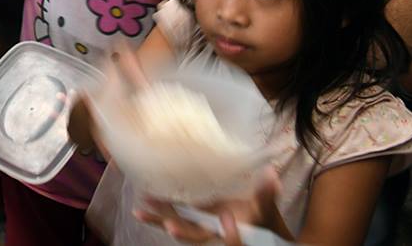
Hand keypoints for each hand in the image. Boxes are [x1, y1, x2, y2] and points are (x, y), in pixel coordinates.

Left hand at [134, 171, 283, 244]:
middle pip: (199, 237)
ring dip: (159, 220)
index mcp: (236, 232)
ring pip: (180, 227)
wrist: (255, 231)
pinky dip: (158, 212)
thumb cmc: (263, 219)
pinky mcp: (192, 219)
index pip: (234, 241)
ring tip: (140, 212)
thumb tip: (272, 173)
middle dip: (185, 232)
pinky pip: (173, 217)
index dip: (231, 235)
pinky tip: (140, 207)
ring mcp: (201, 227)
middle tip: (170, 227)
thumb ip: (268, 192)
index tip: (228, 219)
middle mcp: (215, 233)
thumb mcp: (267, 207)